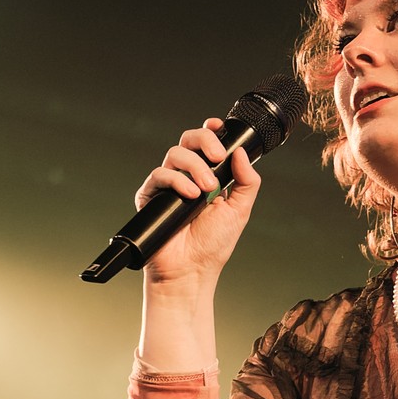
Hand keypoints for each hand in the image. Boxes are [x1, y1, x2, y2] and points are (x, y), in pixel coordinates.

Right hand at [135, 117, 261, 285]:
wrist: (192, 270)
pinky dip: (177, 180)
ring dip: (194, 166)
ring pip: (174, 154)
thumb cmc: (213, 245)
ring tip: (207, 189)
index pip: (204, 144)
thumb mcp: (240, 210)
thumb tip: (242, 152)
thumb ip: (247, 180)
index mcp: (207, 176)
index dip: (209, 130)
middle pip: (187, 140)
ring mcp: (167, 186)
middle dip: (204, 141)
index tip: (219, 127)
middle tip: (217, 158)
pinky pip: (159, 175)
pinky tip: (190, 195)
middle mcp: (186, 177)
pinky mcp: (150, 197)